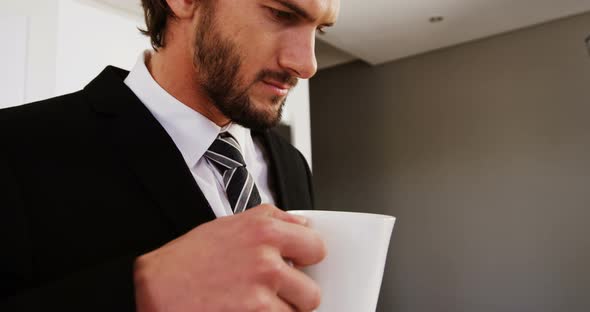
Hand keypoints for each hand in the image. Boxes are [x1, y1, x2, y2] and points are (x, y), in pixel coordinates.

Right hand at [133, 204, 325, 311]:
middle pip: (312, 291)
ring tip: (254, 303)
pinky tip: (245, 310)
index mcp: (264, 231)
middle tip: (276, 293)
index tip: (299, 263)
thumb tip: (302, 223)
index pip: (316, 247)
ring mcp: (260, 295)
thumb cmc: (188, 259)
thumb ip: (271, 219)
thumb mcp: (230, 224)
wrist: (157, 289)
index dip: (307, 258)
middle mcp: (266, 261)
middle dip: (296, 295)